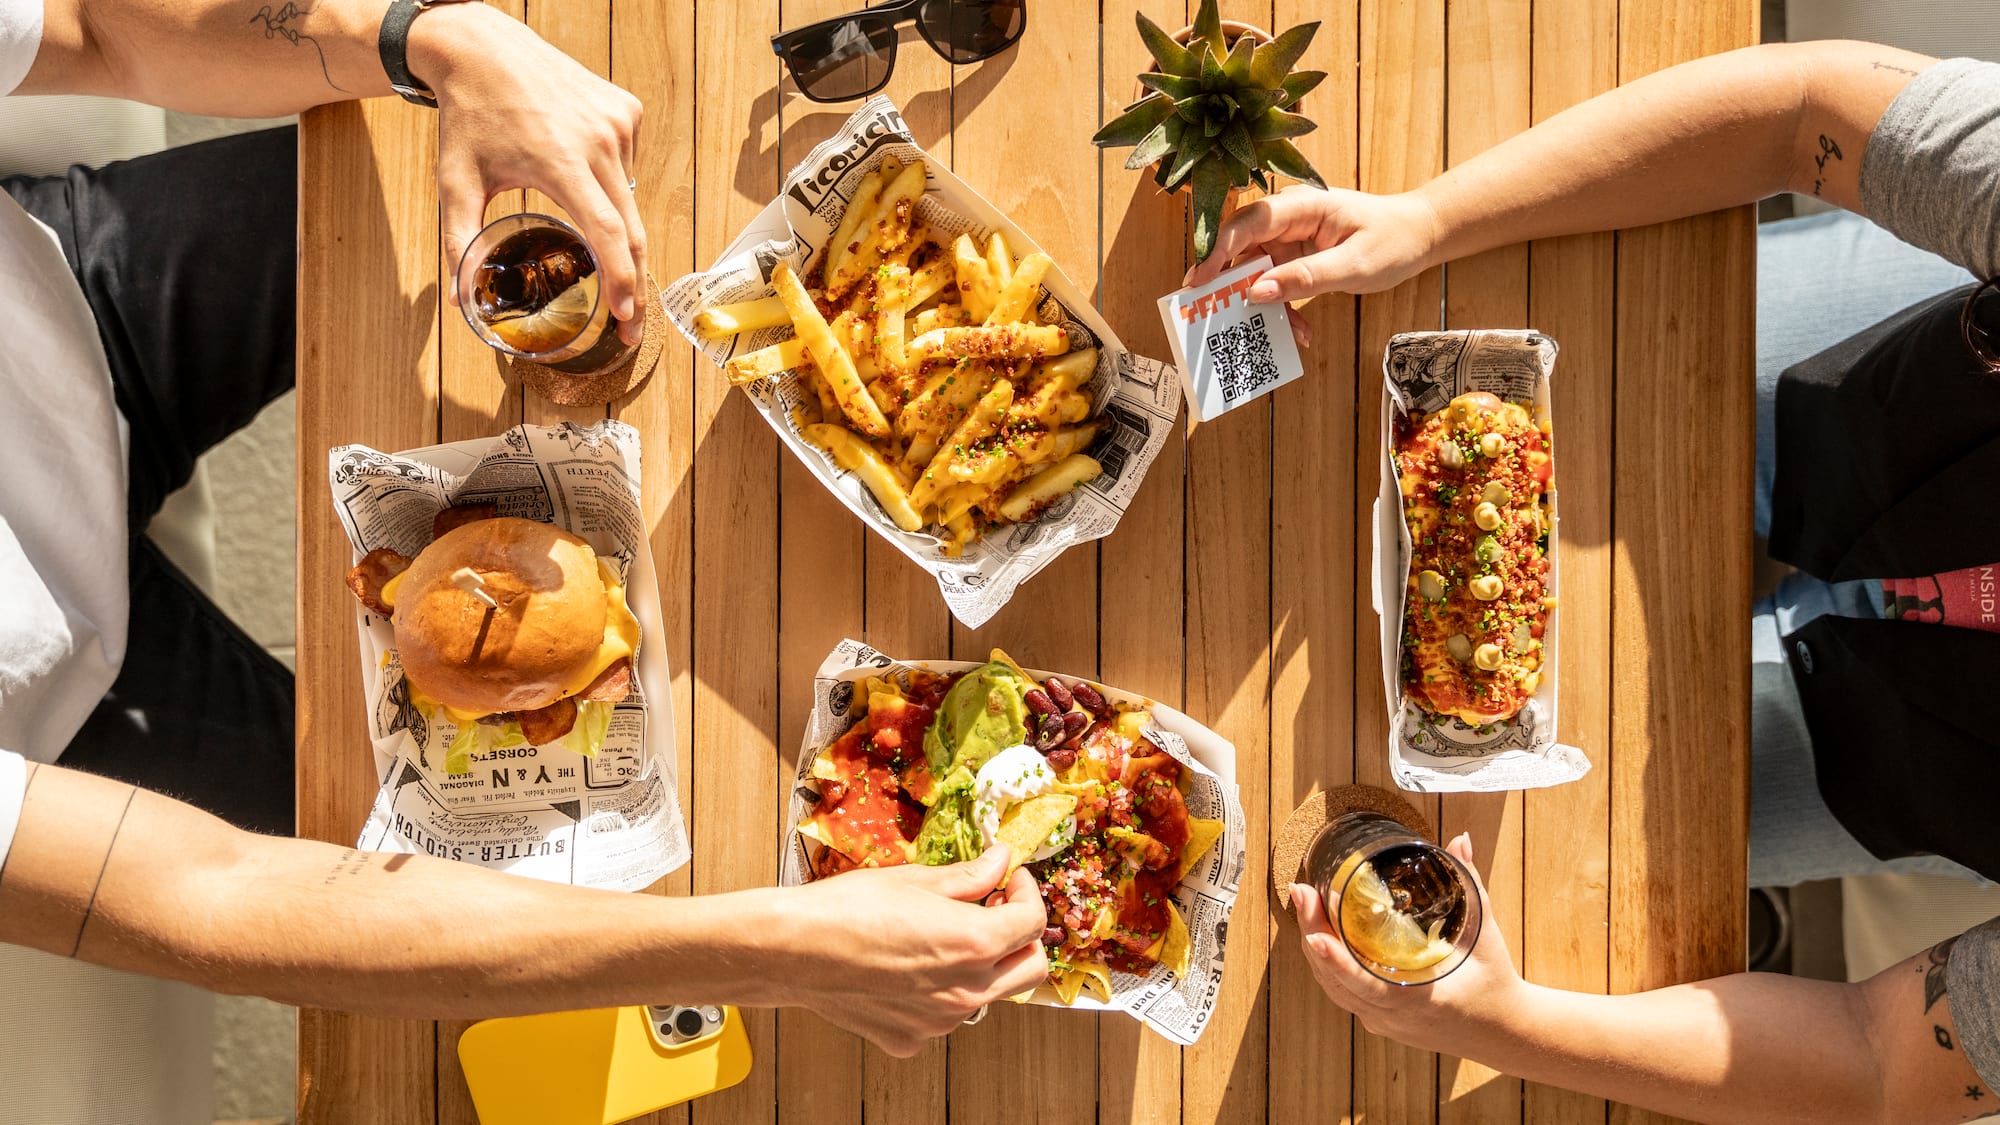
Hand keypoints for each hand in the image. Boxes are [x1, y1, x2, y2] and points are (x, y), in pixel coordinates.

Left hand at [410, 4, 648, 343]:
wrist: (484, 48)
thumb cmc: (469, 115)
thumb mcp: (457, 180)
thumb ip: (459, 240)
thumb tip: (462, 296)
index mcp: (560, 162)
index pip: (606, 233)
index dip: (622, 280)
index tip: (626, 316)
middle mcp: (599, 142)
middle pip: (631, 228)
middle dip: (633, 279)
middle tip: (629, 321)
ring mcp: (619, 123)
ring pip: (630, 198)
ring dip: (611, 218)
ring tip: (567, 196)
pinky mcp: (628, 110)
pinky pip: (630, 166)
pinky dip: (611, 179)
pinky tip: (577, 160)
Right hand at [770, 847, 1049, 1056]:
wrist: (792, 950)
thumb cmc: (846, 909)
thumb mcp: (915, 879)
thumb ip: (968, 876)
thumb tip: (998, 862)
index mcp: (973, 943)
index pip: (1032, 920)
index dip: (1027, 892)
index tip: (1011, 879)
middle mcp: (965, 991)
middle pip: (1030, 969)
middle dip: (1022, 936)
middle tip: (997, 908)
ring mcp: (939, 1021)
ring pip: (988, 994)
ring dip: (982, 964)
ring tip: (944, 934)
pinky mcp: (911, 1038)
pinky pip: (943, 1015)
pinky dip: (939, 992)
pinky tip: (909, 966)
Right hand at [1183, 186, 1441, 326]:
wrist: (1418, 235)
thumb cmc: (1392, 240)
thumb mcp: (1354, 265)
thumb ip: (1306, 278)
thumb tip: (1258, 292)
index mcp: (1301, 206)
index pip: (1248, 223)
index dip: (1218, 250)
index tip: (1198, 280)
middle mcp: (1287, 218)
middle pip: (1240, 247)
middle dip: (1228, 282)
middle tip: (1212, 315)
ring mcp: (1288, 238)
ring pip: (1254, 271)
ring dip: (1260, 304)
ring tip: (1274, 331)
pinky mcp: (1293, 257)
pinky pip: (1273, 284)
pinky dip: (1281, 308)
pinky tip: (1299, 330)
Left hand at [1290, 833, 1523, 1053]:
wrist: (1503, 1032)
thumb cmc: (1494, 983)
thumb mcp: (1485, 934)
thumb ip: (1470, 885)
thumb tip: (1460, 840)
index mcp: (1416, 999)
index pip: (1363, 983)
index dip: (1334, 958)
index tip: (1313, 930)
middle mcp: (1391, 1016)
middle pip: (1334, 980)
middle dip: (1312, 934)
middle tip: (1302, 892)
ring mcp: (1382, 1022)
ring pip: (1332, 988)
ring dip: (1314, 948)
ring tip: (1303, 904)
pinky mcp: (1379, 1020)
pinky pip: (1342, 993)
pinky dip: (1326, 964)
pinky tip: (1316, 933)